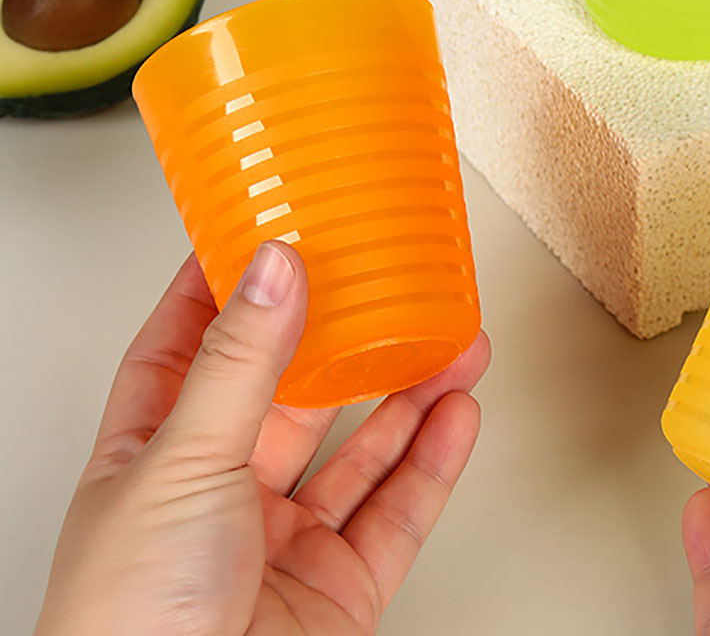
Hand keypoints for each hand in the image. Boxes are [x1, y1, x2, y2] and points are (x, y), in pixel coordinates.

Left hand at [35, 242, 489, 635]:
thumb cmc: (129, 628)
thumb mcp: (180, 464)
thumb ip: (239, 364)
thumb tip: (274, 266)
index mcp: (151, 459)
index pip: (184, 350)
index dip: (222, 292)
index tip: (263, 236)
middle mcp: (217, 496)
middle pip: (292, 395)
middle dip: (345, 338)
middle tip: (386, 284)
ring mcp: (281, 544)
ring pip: (358, 449)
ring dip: (409, 393)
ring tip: (451, 341)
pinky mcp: (338, 589)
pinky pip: (397, 511)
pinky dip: (434, 461)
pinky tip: (457, 415)